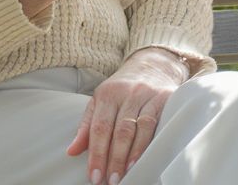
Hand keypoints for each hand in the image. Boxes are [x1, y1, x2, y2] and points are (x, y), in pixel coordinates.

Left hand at [67, 47, 187, 183]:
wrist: (153, 65)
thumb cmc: (123, 90)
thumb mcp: (100, 102)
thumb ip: (87, 126)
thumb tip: (72, 151)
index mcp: (107, 94)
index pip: (99, 127)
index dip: (97, 153)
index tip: (94, 176)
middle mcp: (127, 93)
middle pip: (119, 130)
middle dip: (114, 158)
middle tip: (110, 181)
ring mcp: (147, 95)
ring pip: (139, 128)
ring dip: (132, 154)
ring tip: (126, 175)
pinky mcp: (165, 98)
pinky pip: (156, 123)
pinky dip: (149, 143)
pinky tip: (145, 158)